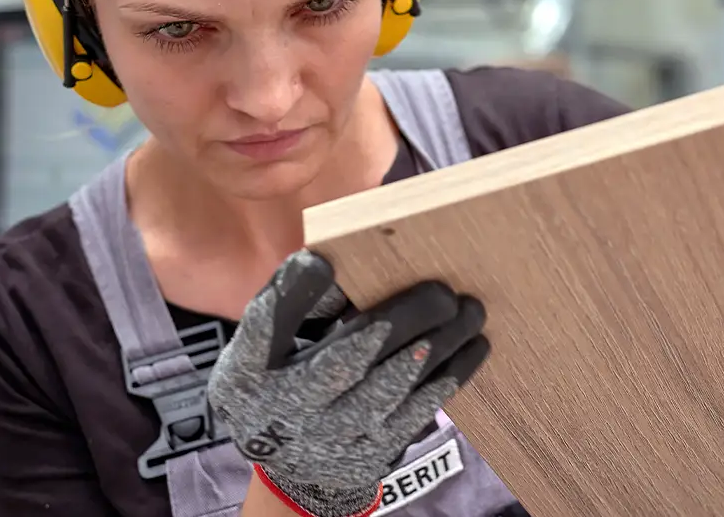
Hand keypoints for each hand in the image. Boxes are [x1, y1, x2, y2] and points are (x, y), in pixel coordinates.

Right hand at [207, 250, 491, 516]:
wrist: (287, 460)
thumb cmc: (276, 378)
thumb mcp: (260, 343)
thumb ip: (287, 301)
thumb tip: (331, 264)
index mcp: (250, 372)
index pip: (263, 328)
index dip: (290, 296)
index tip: (322, 262)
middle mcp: (286, 411)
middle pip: (346, 360)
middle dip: (401, 321)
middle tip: (443, 291)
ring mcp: (329, 441)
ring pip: (391, 389)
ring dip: (438, 348)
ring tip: (470, 312)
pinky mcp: (367, 457)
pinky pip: (414, 416)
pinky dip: (447, 379)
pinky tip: (473, 348)